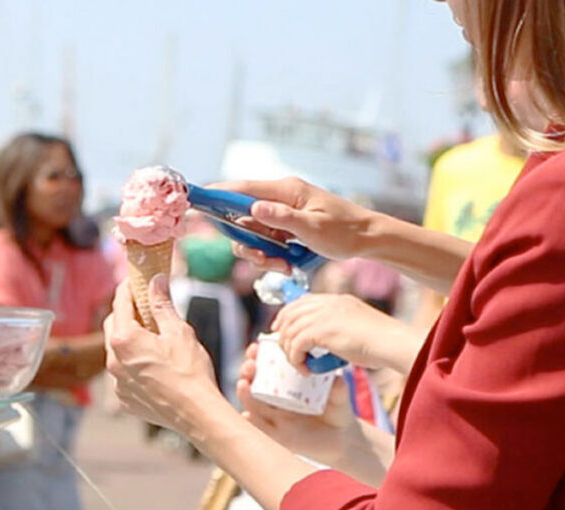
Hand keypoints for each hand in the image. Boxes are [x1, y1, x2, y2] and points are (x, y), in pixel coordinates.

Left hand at [104, 275, 222, 431]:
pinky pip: (123, 374)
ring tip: (151, 337)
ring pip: (116, 352)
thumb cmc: (190, 371)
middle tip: (144, 307)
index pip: (120, 304)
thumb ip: (162, 305)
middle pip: (113, 327)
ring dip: (128, 341)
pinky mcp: (125, 399)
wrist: (196, 412)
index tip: (135, 281)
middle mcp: (113, 361)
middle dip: (126, 314)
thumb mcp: (179, 331)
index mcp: (124, 339)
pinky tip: (152, 364)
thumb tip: (156, 282)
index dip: (128, 289)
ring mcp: (117, 382)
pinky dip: (132, 364)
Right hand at [213, 177, 374, 268]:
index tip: (197, 201)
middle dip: (246, 241)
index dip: (217, 195)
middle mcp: (279, 198)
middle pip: (241, 216)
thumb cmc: (345, 231)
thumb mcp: (313, 228)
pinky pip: (265, 241)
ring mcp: (281, 213)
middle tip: (262, 258)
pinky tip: (287, 264)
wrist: (368, 238)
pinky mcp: (285, 227)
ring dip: (259, 253)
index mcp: (285, 191)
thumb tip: (254, 207)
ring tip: (281, 264)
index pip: (241, 189)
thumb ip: (283, 218)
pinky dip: (270, 255)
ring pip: (251, 233)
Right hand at [236, 342, 354, 461]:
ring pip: (250, 403)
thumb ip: (338, 388)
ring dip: (243, 392)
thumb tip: (337, 379)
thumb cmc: (336, 410)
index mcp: (284, 383)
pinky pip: (258, 428)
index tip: (256, 346)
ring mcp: (272, 417)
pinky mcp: (276, 436)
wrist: (341, 438)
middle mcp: (273, 398)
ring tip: (243, 384)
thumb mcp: (338, 397)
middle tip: (250, 363)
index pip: (264, 366)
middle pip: (251, 381)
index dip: (256, 355)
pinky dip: (250, 421)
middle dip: (246, 370)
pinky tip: (247, 415)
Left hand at [271, 293, 422, 374]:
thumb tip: (325, 341)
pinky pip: (296, 344)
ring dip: (290, 351)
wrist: (392, 343)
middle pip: (290, 313)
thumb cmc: (382, 342)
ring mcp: (324, 315)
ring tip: (298, 364)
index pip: (302, 301)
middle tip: (284, 350)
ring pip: (290, 331)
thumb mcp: (357, 326)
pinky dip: (296, 359)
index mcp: (337, 300)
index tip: (282, 329)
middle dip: (282, 333)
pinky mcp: (322, 330)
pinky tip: (305, 369)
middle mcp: (328, 304)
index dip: (287, 314)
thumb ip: (339, 327)